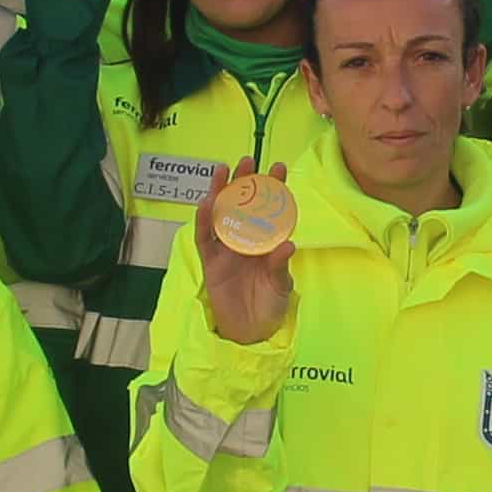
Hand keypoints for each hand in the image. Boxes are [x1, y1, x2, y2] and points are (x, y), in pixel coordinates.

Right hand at [195, 169, 293, 343]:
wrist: (251, 331)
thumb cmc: (270, 304)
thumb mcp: (281, 285)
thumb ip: (280, 264)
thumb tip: (287, 244)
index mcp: (265, 241)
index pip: (269, 209)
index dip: (273, 187)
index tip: (279, 166)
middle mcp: (245, 239)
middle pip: (241, 205)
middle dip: (243, 181)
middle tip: (247, 160)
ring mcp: (226, 248)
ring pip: (220, 215)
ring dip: (219, 193)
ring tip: (222, 171)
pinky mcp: (211, 261)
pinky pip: (205, 238)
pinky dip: (204, 221)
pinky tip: (206, 203)